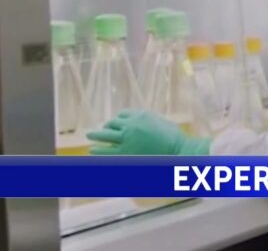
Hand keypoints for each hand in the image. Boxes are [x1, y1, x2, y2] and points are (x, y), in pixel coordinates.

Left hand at [87, 110, 210, 155]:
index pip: (122, 114)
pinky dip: (98, 150)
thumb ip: (149, 122)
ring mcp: (127, 138)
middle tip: (99, 129)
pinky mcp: (125, 153)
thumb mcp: (161, 123)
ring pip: (105, 134)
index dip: (118, 119)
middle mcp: (131, 125)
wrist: (177, 150)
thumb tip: (142, 123)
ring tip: (89, 135)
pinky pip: (107, 150)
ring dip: (96, 135)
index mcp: (141, 115)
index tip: (115, 124)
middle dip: (106, 126)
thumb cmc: (175, 139)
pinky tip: (93, 150)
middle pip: (112, 123)